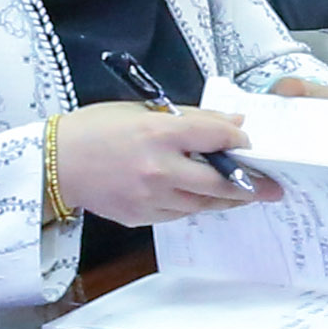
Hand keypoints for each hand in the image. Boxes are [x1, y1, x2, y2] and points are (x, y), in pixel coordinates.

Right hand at [46, 101, 258, 225]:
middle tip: (272, 188)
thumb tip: (230, 122)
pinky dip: (195, 204)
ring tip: (245, 194)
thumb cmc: (95, 130)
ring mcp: (151, 198)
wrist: (55, 164)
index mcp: (159, 135)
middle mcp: (159, 169)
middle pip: (220, 181)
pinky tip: (202, 197)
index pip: (216, 136)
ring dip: (226, 199)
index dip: (239, 138)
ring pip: (204, 203)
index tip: (248, 141)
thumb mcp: (142, 112)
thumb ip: (190, 118)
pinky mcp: (142, 217)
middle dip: (251, 185)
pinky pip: (180, 213)